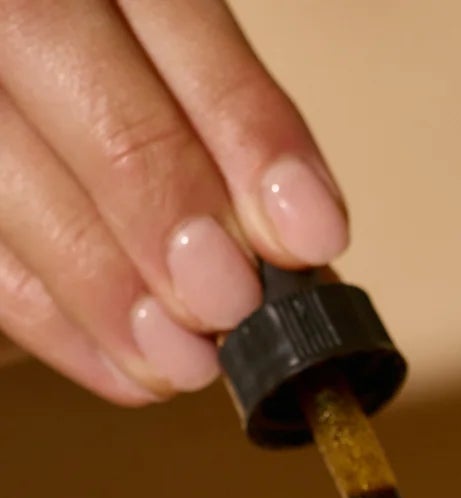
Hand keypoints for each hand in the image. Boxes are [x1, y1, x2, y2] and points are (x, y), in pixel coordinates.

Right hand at [0, 0, 347, 405]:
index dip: (245, 128)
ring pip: (11, 180)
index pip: (172, 14)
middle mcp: (14, 1)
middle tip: (229, 304)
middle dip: (167, 212)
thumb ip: (220, 121)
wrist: (28, 65)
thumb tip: (301, 249)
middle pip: (87, 99)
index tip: (306, 230)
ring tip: (184, 360)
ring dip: (108, 286)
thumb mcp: (168, 51)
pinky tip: (130, 373)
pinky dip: (56, 322)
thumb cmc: (118, 71)